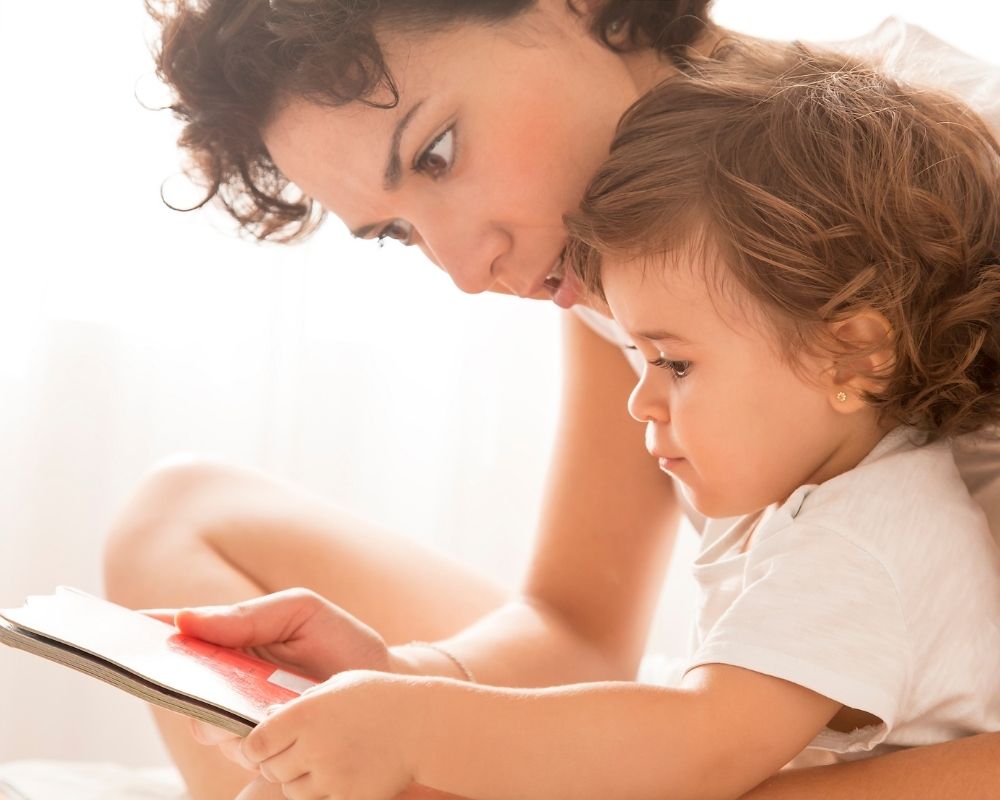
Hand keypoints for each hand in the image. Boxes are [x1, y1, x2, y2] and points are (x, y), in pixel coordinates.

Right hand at [143, 588, 391, 768]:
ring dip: (208, 712)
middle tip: (155, 669)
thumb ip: (248, 615)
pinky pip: (236, 748)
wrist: (383, 690)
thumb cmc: (341, 643)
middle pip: (177, 685)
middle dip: (161, 677)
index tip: (115, 628)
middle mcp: (227, 682)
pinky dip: (241, 738)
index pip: (179, 633)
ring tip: (234, 697)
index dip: (144, 631)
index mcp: (233, 639)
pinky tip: (260, 724)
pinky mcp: (261, 750)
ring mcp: (240, 718)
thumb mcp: (301, 612)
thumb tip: (187, 619)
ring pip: (202, 723)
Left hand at [242, 669, 420, 799]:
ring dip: (298, 778)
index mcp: (305, 714)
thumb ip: (302, 702)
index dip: (256, 745)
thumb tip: (269, 717)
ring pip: (291, 789)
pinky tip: (339, 772)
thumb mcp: (338, 685)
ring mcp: (330, 776)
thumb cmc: (380, 697)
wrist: (424, 725)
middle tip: (296, 750)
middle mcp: (312, 747)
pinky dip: (322, 790)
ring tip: (321, 760)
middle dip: (277, 761)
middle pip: (271, 769)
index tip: (263, 744)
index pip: (256, 743)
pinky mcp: (347, 798)